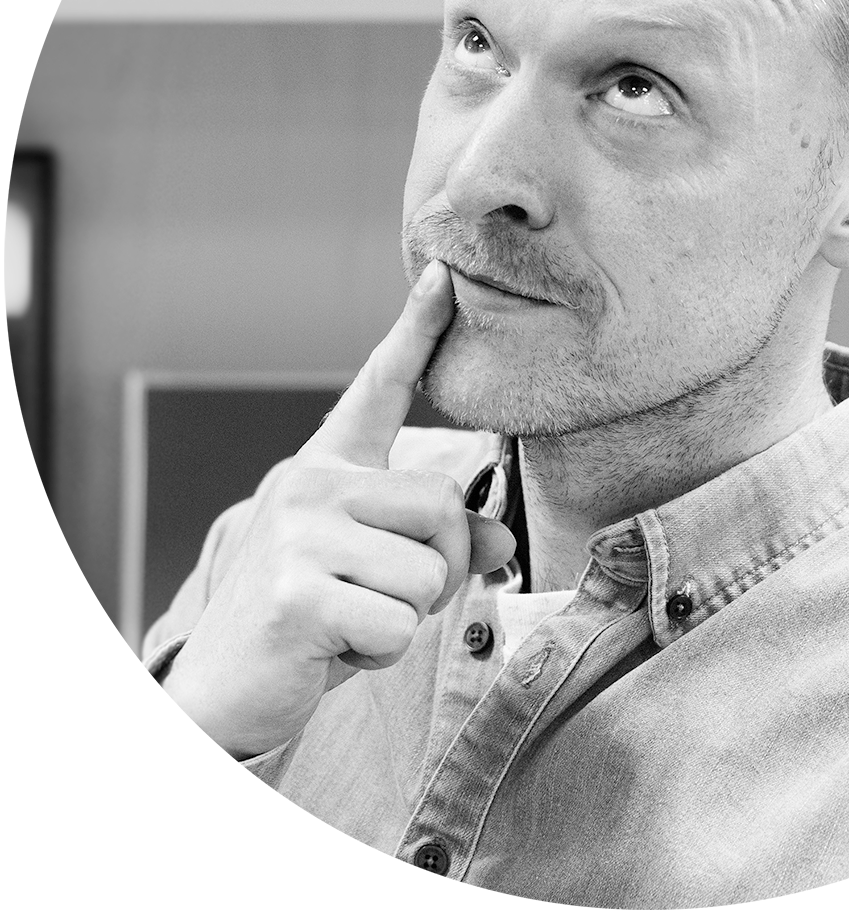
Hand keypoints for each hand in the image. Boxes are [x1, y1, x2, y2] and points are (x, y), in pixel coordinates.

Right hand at [165, 260, 515, 755]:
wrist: (221, 695)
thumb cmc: (310, 622)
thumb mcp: (379, 573)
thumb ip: (437, 544)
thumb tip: (504, 540)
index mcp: (329, 469)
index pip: (380, 386)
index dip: (418, 329)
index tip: (445, 276)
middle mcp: (312, 484)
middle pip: (445, 506)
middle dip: (437, 568)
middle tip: (379, 597)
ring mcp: (300, 533)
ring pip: (430, 571)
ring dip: (406, 616)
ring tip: (349, 621)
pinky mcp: (297, 591)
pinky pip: (398, 623)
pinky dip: (379, 652)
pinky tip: (330, 648)